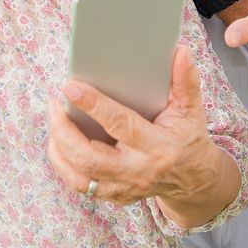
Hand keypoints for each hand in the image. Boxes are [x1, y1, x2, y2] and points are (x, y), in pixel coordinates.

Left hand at [47, 46, 233, 225]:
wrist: (194, 180)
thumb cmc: (188, 138)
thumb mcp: (191, 110)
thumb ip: (185, 81)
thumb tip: (180, 52)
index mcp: (157, 147)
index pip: (120, 124)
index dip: (93, 105)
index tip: (70, 87)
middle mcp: (137, 171)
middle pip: (89, 157)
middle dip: (64, 130)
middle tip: (54, 104)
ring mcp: (124, 187)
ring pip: (79, 176)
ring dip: (58, 148)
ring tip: (54, 119)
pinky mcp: (114, 195)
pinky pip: (80, 185)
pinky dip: (64, 164)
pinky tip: (58, 142)